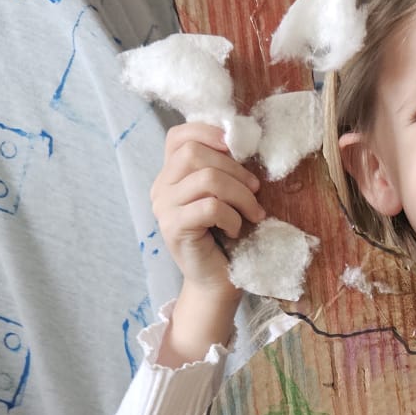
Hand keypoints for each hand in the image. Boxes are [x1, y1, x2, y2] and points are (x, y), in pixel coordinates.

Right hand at [150, 122, 265, 360]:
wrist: (218, 282)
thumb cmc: (226, 236)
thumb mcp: (226, 195)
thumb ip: (223, 168)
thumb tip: (243, 142)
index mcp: (170, 175)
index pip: (178, 136)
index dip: (208, 132)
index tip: (237, 147)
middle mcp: (160, 188)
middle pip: (194, 153)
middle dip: (234, 169)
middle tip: (256, 191)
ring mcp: (163, 208)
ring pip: (206, 178)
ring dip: (240, 195)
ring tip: (253, 213)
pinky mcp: (173, 228)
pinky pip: (210, 207)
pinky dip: (232, 217)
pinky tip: (235, 231)